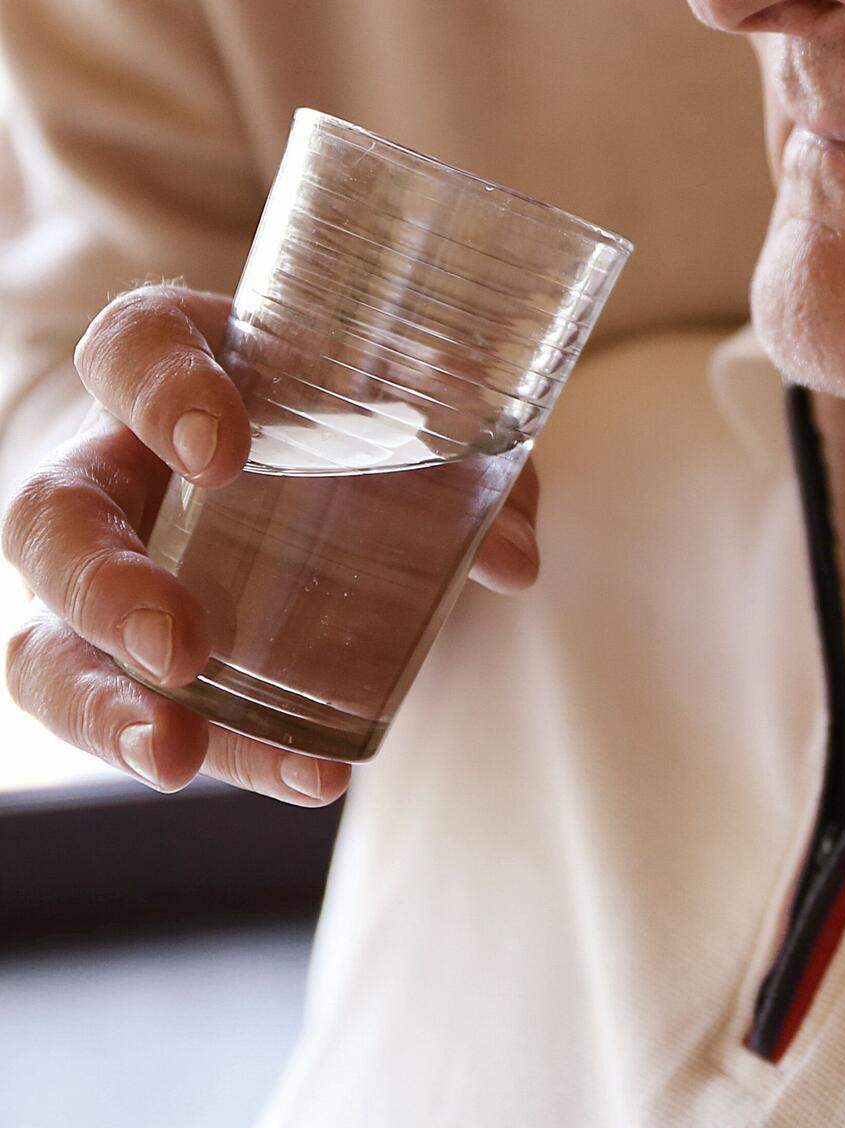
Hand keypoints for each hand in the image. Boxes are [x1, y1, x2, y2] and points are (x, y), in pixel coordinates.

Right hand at [1, 285, 542, 802]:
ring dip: (106, 709)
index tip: (216, 448)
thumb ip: (469, 449)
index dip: (154, 390)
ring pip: (49, 645)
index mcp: (179, 365)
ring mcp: (107, 574)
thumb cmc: (365, 405)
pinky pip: (137, 716)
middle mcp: (114, 467)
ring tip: (178, 756)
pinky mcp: (134, 660)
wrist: (345, 453)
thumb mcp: (424, 403)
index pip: (130, 350)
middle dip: (104, 588)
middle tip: (179, 648)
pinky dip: (225, 753)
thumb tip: (512, 558)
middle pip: (52, 520)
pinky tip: (306, 777)